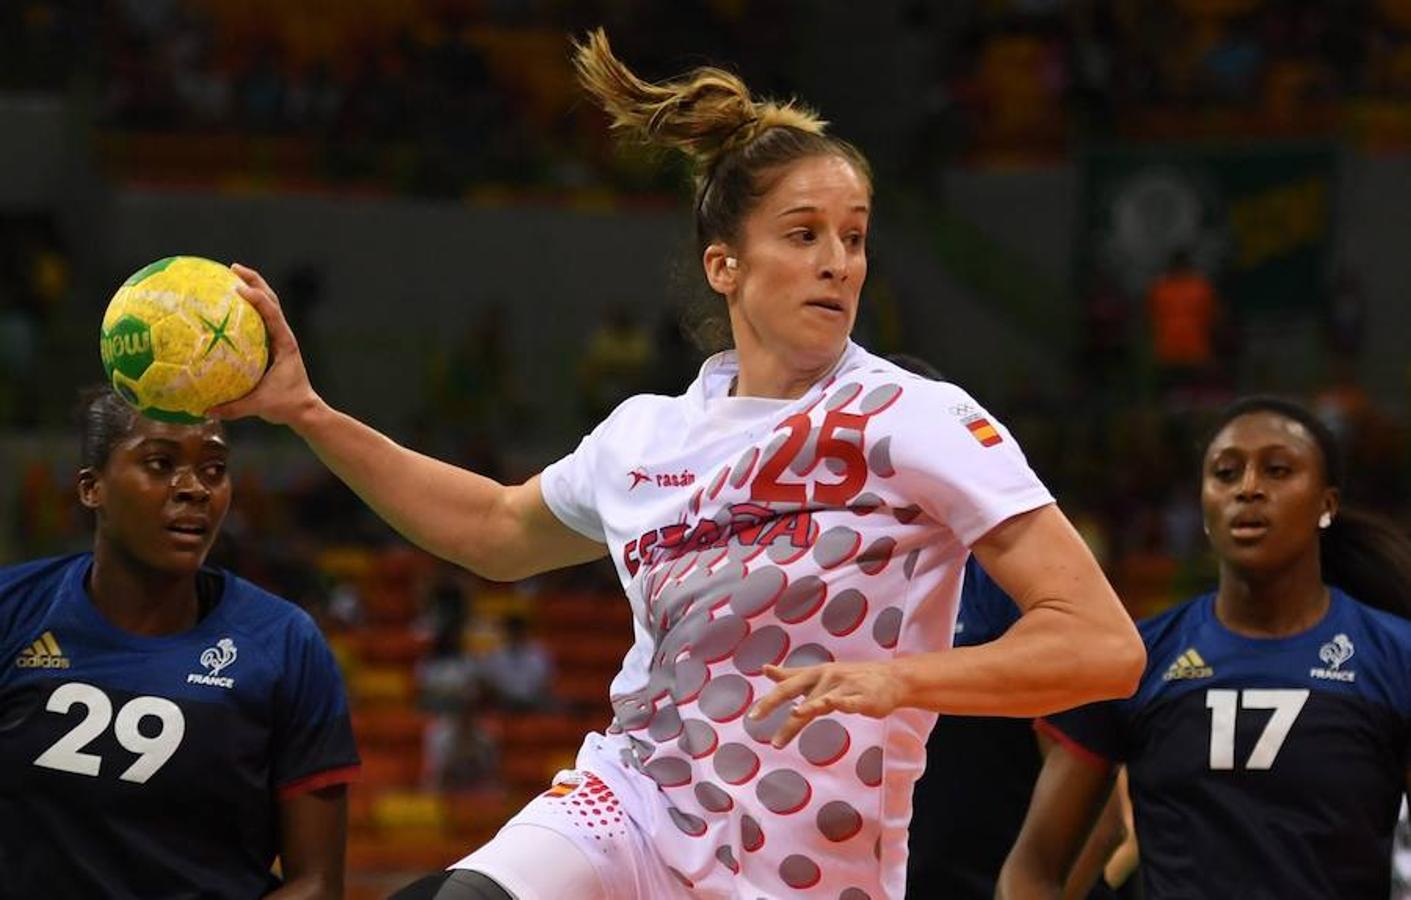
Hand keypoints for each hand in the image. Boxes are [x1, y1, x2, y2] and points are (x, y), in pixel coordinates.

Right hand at [209, 263, 320, 425]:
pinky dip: (247, 307)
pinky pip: (259, 319)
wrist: (305, 410)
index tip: (238, 288)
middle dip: (253, 281)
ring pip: (267, 305)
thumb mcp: (260, 406)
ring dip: (252, 288)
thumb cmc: (287, 405)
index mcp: (284, 344)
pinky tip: (227, 305)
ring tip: (230, 275)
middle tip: (231, 268)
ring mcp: (279, 338)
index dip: (258, 299)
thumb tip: (204, 410)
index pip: (272, 314)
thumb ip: (233, 408)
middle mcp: (283, 336)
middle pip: (271, 300)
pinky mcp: (274, 343)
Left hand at [748, 661, 905, 747]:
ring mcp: (844, 686)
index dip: (769, 700)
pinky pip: (850, 701)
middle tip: (756, 717)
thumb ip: (792, 675)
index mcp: (814, 674)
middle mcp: (826, 677)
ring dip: (808, 707)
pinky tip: (833, 704)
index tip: (752, 715)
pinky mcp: (863, 697)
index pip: (786, 686)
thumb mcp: (818, 674)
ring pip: (822, 698)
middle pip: (796, 689)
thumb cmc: (850, 678)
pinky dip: (841, 702)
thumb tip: (765, 669)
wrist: (891, 679)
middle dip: (774, 702)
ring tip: (795, 715)